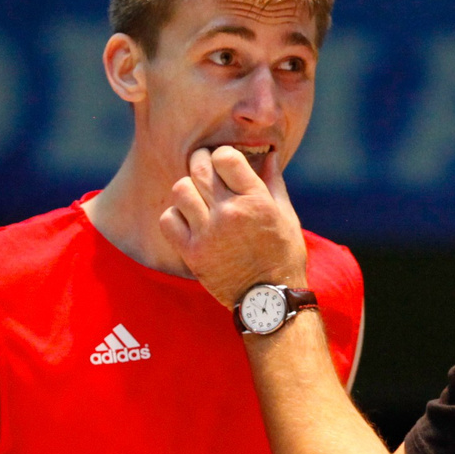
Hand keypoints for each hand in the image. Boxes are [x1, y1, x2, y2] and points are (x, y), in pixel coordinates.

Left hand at [161, 146, 311, 309]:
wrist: (268, 300)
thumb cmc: (282, 255)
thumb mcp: (286, 215)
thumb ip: (273, 182)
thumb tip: (269, 154)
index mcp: (256, 200)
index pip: (225, 157)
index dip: (222, 155)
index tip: (224, 163)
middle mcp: (230, 213)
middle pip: (199, 168)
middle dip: (201, 162)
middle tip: (204, 169)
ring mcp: (208, 233)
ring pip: (181, 189)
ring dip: (188, 189)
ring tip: (197, 197)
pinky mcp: (192, 253)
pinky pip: (168, 219)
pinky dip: (175, 216)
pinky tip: (188, 220)